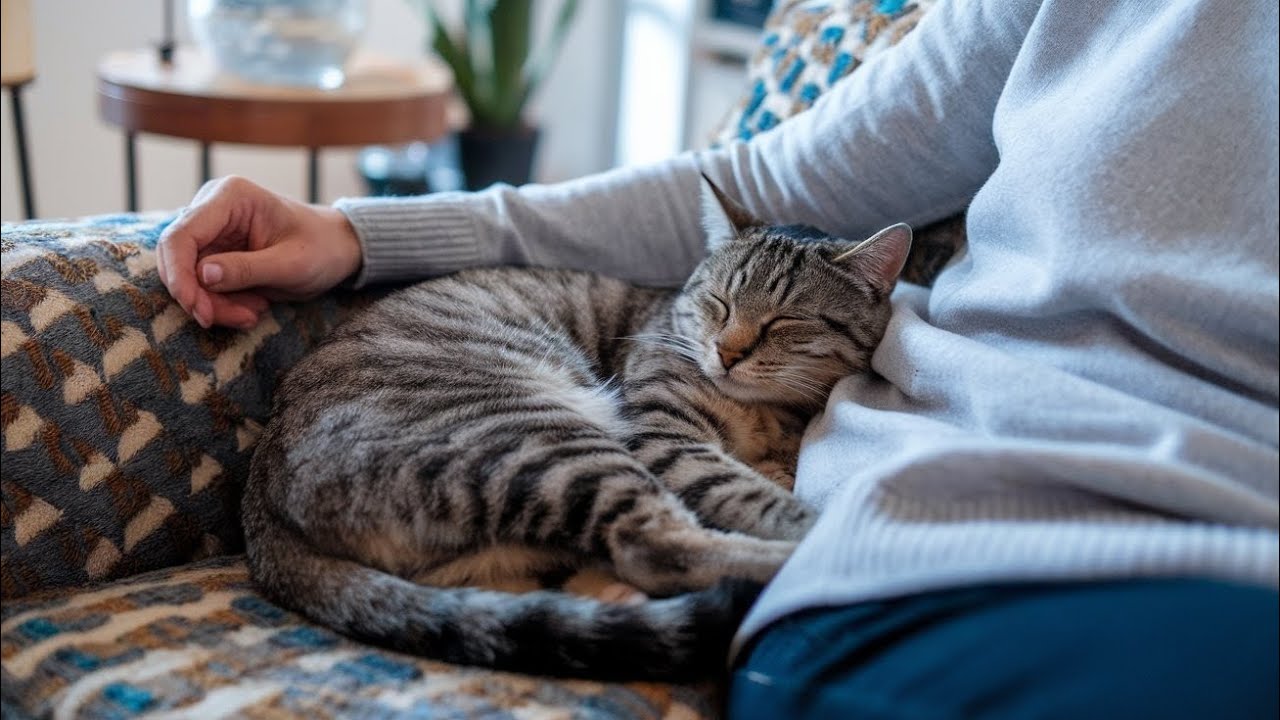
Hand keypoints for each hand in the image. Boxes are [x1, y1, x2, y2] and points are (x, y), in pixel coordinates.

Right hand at [156, 176, 362, 328]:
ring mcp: (210, 232)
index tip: (199, 310)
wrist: (336, 249)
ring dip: (217, 305)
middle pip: (179, 260)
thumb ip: (247, 269)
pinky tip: (254, 308)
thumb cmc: (321, 248)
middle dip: (202, 297)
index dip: (180, 276)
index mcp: (229, 197)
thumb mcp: (291, 264)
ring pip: (189, 278)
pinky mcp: (214, 253)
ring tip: (255, 313)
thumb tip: (203, 275)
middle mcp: (211, 209)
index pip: (181, 236)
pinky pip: (203, 286)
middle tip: (240, 319)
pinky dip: (223, 305)